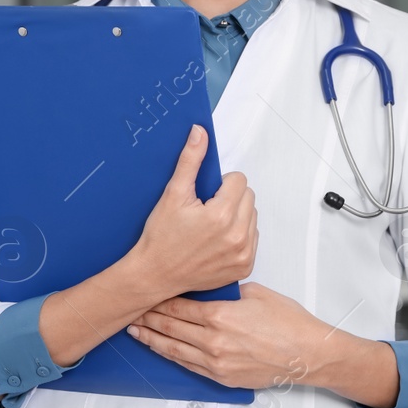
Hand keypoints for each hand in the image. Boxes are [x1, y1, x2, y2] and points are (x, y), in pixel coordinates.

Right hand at [128, 125, 257, 297]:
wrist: (155, 275)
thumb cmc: (161, 237)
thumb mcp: (173, 194)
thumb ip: (190, 160)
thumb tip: (200, 132)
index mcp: (221, 215)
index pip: (239, 180)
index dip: (219, 184)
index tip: (204, 197)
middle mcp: (237, 236)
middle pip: (249, 197)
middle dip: (230, 198)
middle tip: (205, 211)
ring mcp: (243, 254)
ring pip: (252, 216)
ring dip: (236, 216)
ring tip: (211, 227)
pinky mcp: (244, 267)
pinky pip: (252, 238)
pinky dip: (238, 235)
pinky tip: (216, 241)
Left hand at [128, 282, 313, 389]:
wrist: (307, 354)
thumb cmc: (288, 323)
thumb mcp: (256, 293)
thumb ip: (227, 291)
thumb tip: (210, 289)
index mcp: (220, 315)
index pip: (178, 306)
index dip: (158, 300)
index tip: (146, 293)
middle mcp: (213, 341)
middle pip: (170, 327)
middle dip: (148, 318)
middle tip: (130, 310)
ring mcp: (216, 362)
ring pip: (174, 349)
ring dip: (152, 339)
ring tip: (135, 331)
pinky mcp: (222, 377)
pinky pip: (188, 365)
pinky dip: (170, 356)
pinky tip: (160, 349)